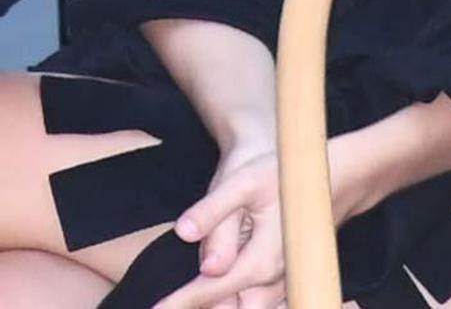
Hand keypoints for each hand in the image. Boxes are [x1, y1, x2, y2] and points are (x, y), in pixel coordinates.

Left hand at [152, 147, 285, 308]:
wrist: (289, 161)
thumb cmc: (262, 169)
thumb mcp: (239, 181)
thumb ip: (214, 214)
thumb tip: (198, 252)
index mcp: (266, 256)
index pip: (216, 289)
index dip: (183, 301)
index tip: (157, 308)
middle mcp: (278, 275)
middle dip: (208, 303)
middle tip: (176, 296)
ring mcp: (284, 279)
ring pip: (249, 307)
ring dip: (223, 298)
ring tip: (198, 278)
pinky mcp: (284, 278)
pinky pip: (259, 300)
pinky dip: (239, 298)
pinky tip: (224, 288)